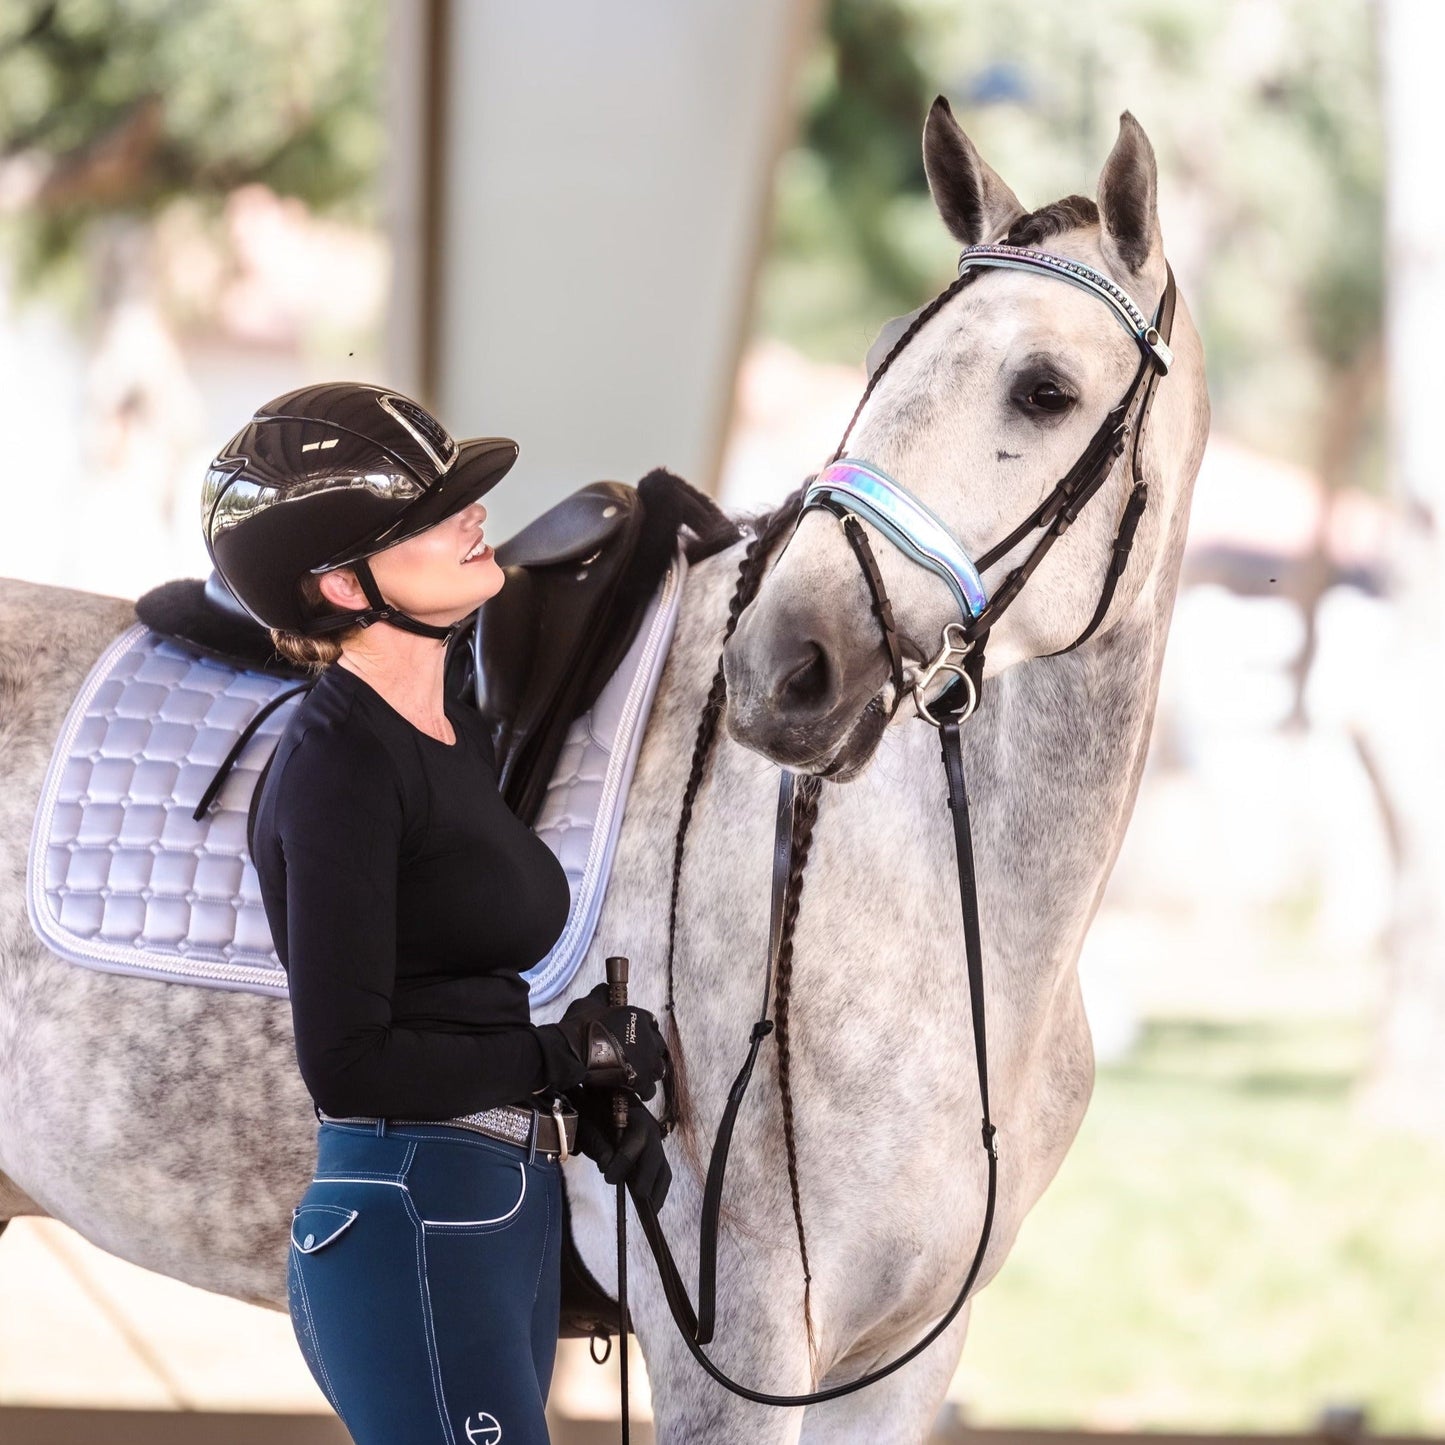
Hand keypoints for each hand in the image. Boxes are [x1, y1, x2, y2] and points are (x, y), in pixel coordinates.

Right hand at [543, 982, 671, 1101]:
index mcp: (639, 1017)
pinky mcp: (639, 1079)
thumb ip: (602, 995)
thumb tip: (604, 988)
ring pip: (658, 1067)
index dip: (645, 1030)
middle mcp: (648, 1038)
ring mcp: (646, 1060)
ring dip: (650, 1069)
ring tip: (638, 1072)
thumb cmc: (581, 1026)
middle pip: (658, 1046)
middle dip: (650, 1051)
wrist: (572, 1051)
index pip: (651, 1022)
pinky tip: (634, 1088)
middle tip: (637, 1056)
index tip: (638, 1037)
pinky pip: (649, 1088)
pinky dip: (643, 1089)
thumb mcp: (591, 1002)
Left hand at [570, 1088, 671, 1213]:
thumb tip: (608, 1167)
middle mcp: (651, 1130)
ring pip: (663, 1169)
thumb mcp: (591, 1126)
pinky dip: (659, 1191)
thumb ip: (599, 1145)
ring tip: (649, 1210)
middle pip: (655, 1157)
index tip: (610, 1178)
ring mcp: (656, 1145)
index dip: (624, 1162)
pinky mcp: (656, 1158)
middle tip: (639, 1196)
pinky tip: (652, 1206)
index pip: (635, 1142)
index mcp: (635, 1117)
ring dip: (658, 1190)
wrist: (601, 1108)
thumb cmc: (595, 1116)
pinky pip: (663, 1175)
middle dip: (647, 1178)